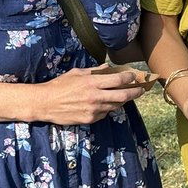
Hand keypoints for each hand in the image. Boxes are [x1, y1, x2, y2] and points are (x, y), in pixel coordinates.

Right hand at [37, 66, 156, 124]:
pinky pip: (105, 113)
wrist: (45, 103)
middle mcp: (95, 96)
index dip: (130, 78)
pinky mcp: (90, 119)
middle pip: (123, 95)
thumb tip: (108, 68)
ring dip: (122, 101)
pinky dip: (107, 108)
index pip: (118, 80)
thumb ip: (94, 71)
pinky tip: (104, 104)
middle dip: (136, 92)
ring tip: (125, 95)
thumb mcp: (77, 73)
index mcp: (92, 82)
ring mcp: (93, 109)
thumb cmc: (60, 85)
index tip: (135, 76)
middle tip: (142, 90)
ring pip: (116, 106)